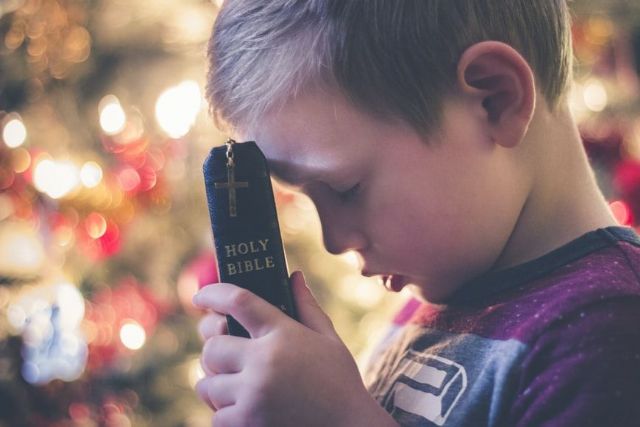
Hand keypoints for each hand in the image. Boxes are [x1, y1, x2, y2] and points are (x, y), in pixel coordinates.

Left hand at [193, 271, 397, 426]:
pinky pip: (215, 417)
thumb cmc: (341, 383)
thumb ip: (306, 306)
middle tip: (227, 356)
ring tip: (236, 386)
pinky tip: (244, 410)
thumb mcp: (329, 339)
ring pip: (207, 385)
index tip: (201, 297)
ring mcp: (253, 395)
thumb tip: (293, 275)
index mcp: (283, 334)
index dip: (214, 294)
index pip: (239, 301)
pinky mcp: (246, 424)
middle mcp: (264, 361)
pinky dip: (224, 415)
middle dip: (216, 351)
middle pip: (212, 347)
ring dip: (217, 385)